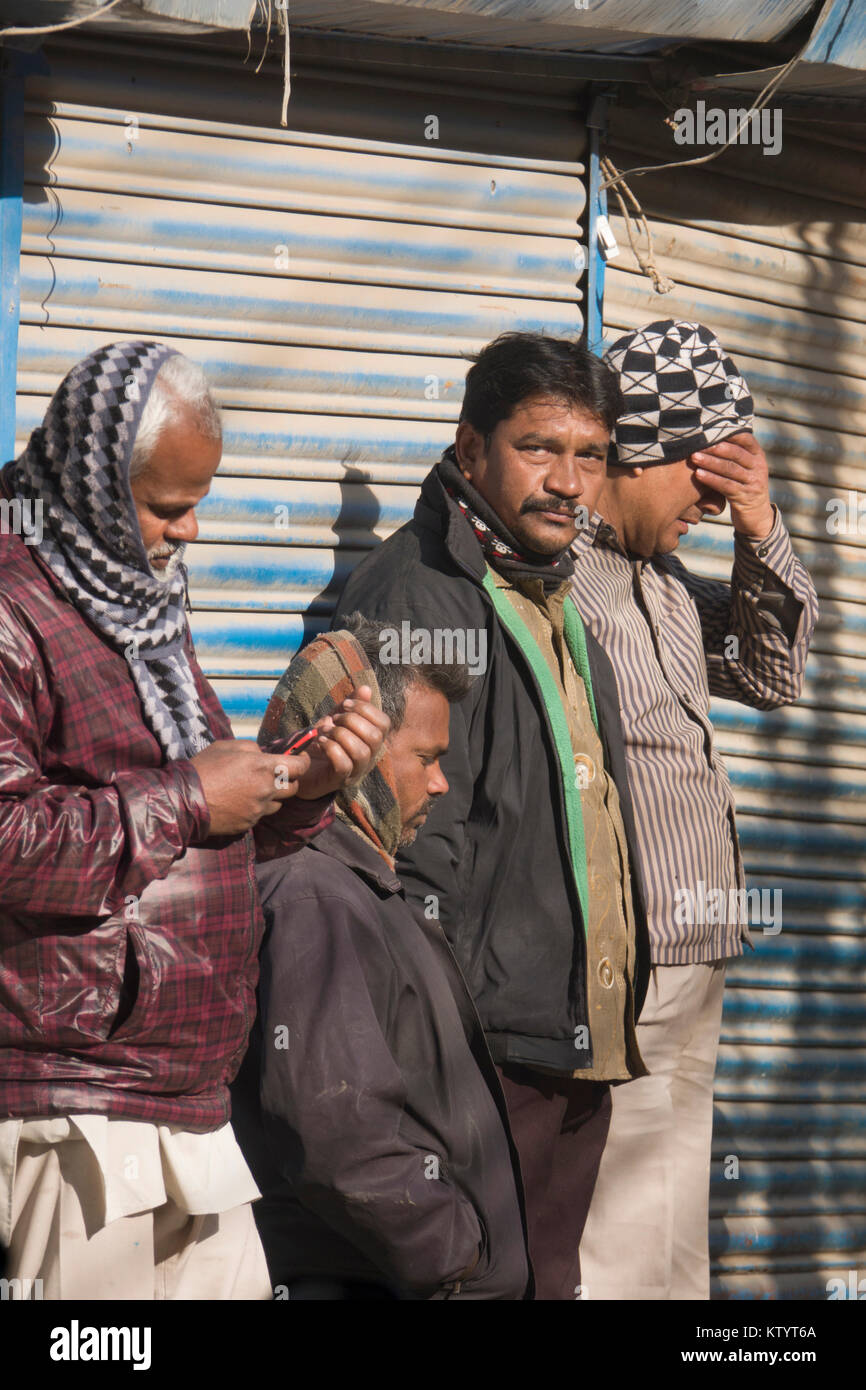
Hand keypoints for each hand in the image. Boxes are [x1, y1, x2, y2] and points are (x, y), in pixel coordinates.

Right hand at [191, 738, 310, 835]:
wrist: (184, 800)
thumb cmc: (204, 768)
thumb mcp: (226, 746)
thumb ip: (251, 747)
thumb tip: (263, 754)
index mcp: (263, 766)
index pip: (300, 767)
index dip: (303, 762)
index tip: (299, 759)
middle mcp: (266, 789)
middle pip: (294, 788)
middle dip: (289, 780)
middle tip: (277, 775)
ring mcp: (258, 809)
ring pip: (279, 804)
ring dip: (273, 796)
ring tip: (255, 789)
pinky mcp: (249, 824)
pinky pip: (261, 815)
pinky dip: (257, 808)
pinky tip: (241, 802)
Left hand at [295, 685, 390, 799]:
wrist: (301, 765)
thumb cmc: (322, 741)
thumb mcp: (335, 718)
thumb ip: (350, 704)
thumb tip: (366, 689)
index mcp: (371, 741)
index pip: (384, 724)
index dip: (366, 709)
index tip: (345, 705)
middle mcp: (369, 757)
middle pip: (375, 737)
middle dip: (352, 721)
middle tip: (334, 719)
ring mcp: (355, 771)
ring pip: (361, 752)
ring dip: (340, 735)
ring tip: (325, 731)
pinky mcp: (339, 781)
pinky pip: (343, 765)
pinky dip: (331, 749)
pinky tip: (321, 743)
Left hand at [690, 433, 774, 540]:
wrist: (756, 516)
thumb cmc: (742, 486)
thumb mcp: (742, 468)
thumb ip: (732, 454)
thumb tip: (708, 434)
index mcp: (757, 456)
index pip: (746, 439)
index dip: (729, 433)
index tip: (709, 428)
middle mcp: (758, 467)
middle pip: (736, 453)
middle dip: (715, 447)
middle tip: (698, 443)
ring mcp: (753, 482)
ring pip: (730, 469)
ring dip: (710, 462)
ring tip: (694, 457)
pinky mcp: (745, 497)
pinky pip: (726, 486)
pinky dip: (711, 479)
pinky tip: (698, 474)